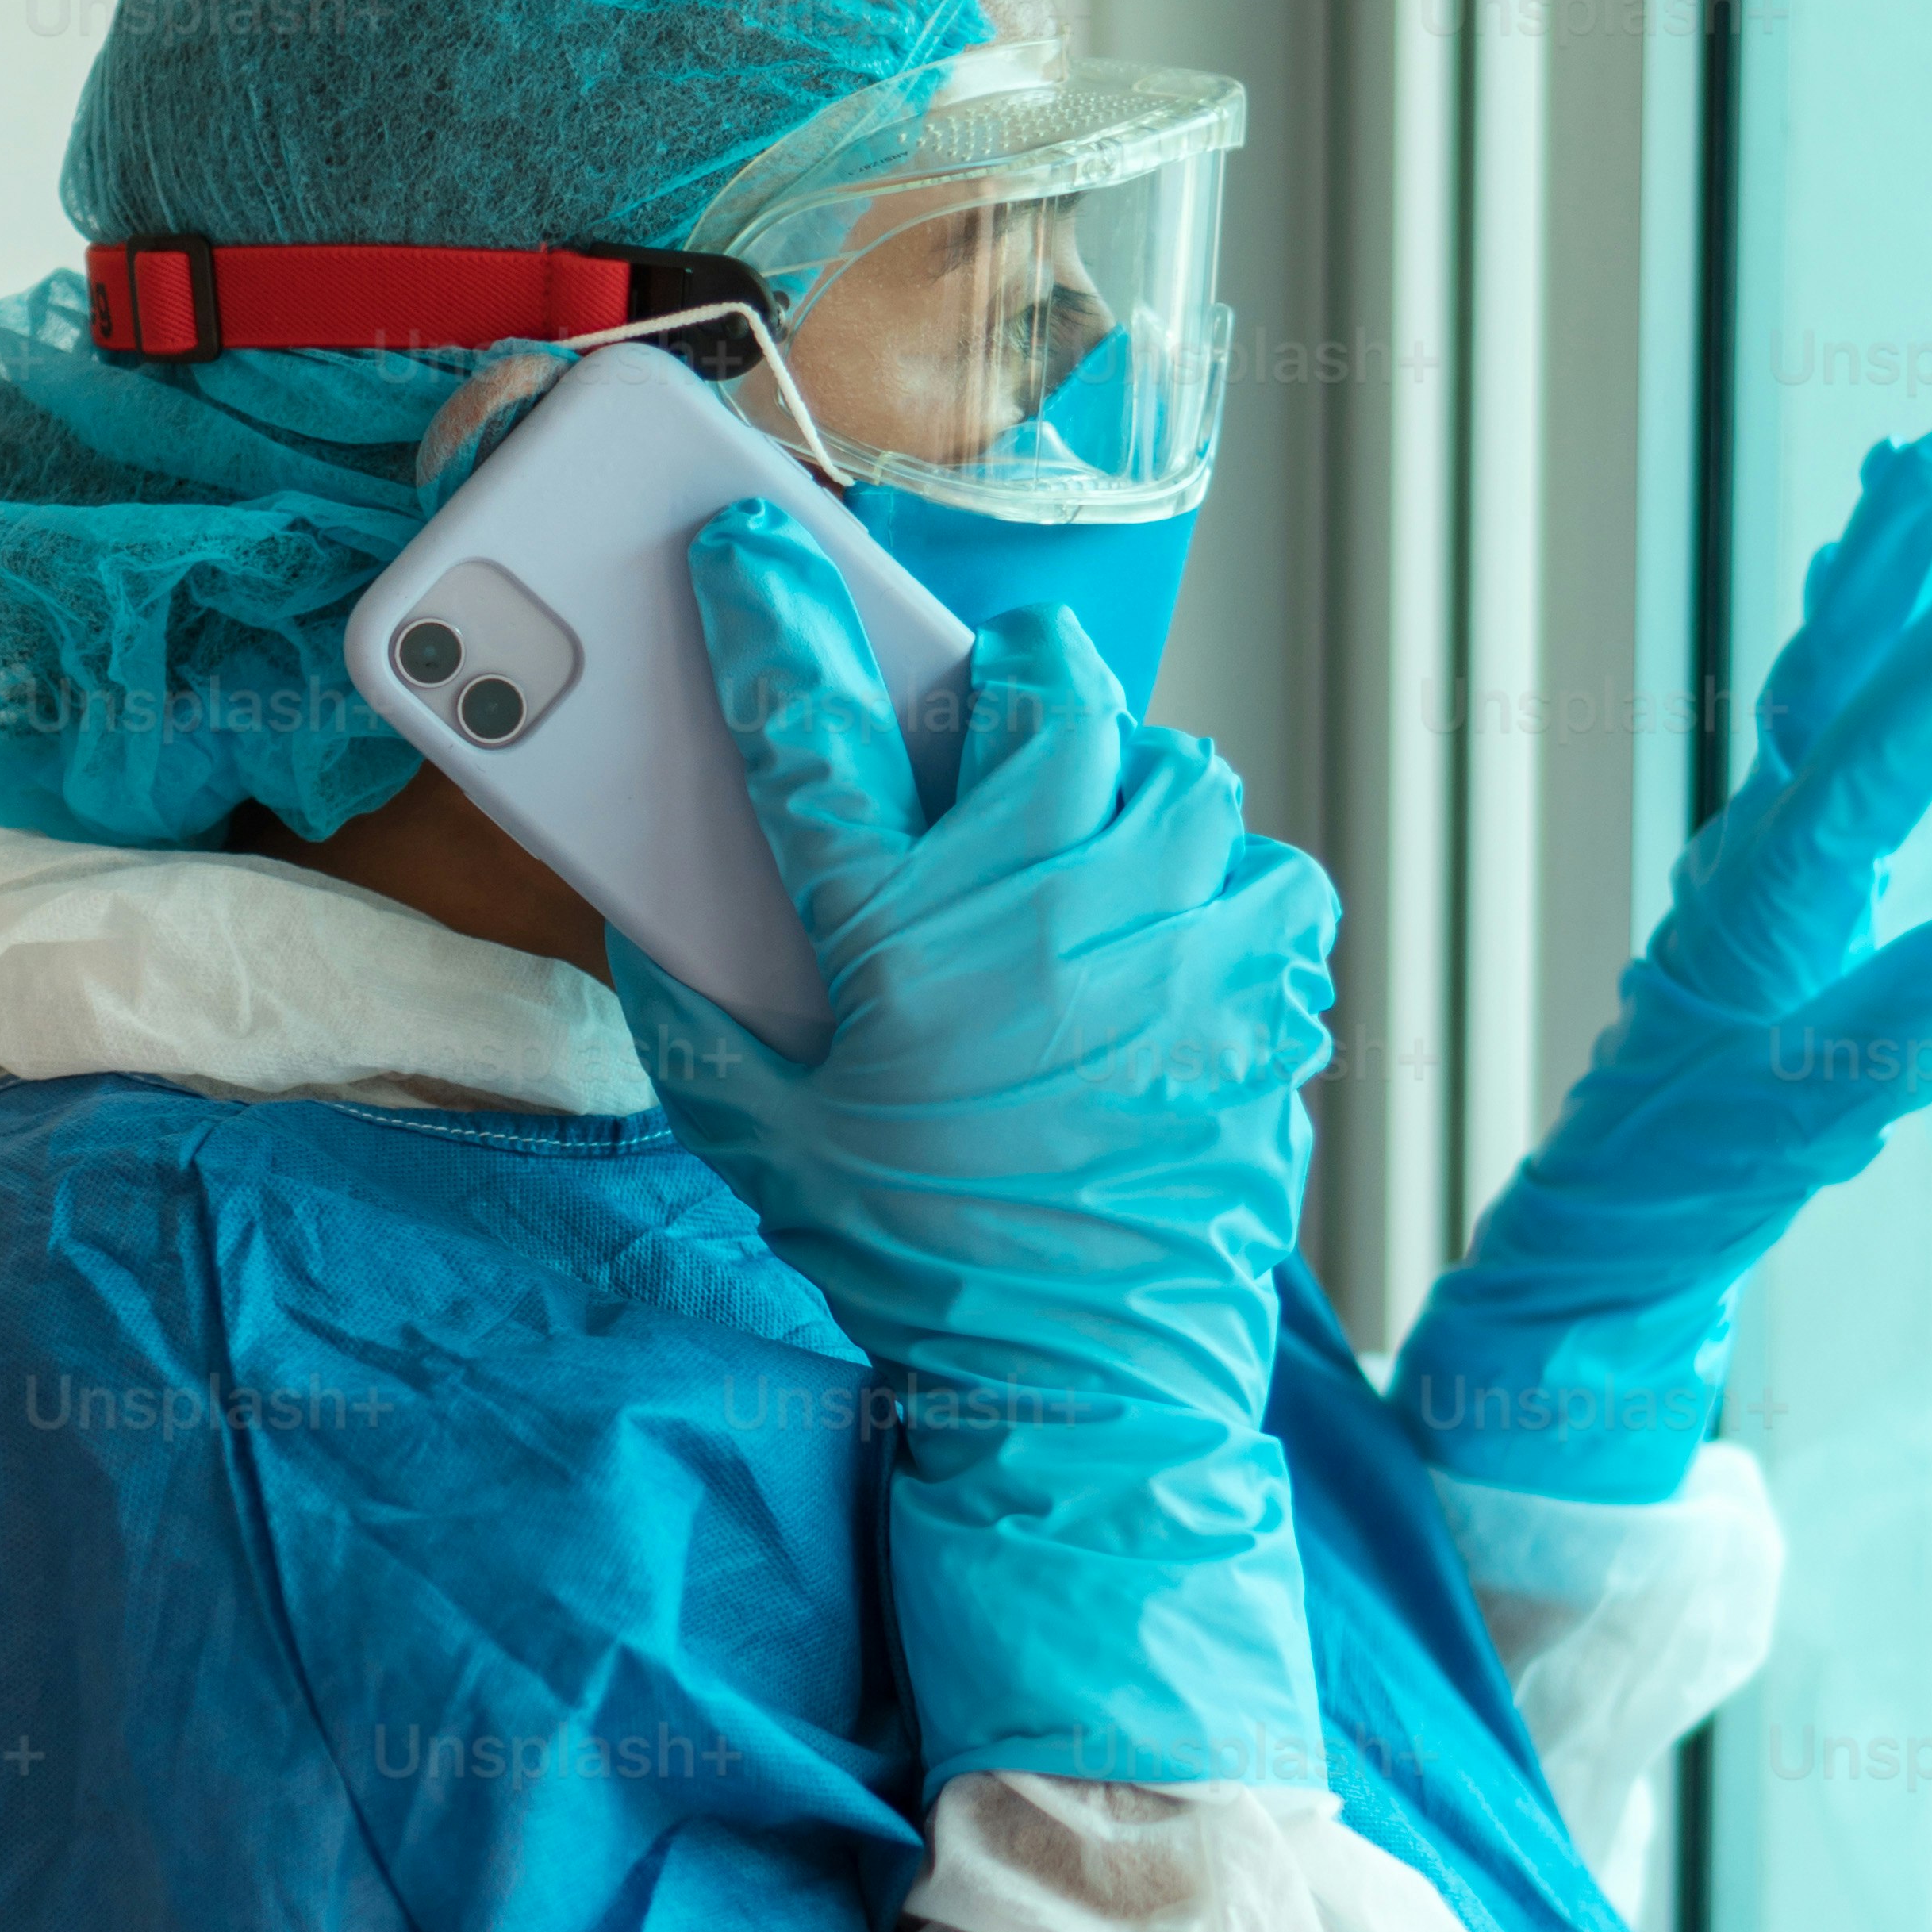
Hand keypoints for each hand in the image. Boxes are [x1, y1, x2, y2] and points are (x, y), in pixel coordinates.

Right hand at [608, 502, 1338, 1789]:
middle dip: (1005, 676)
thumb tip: (660, 897)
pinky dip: (1211, 883)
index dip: (765, 607)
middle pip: (1040, 678)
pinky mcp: (1271, 973)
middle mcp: (1050, 895)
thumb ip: (695, 1007)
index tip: (748, 544)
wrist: (1090, 1387)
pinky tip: (1166, 944)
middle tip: (979, 723)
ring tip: (1080, 850)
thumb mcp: (763, 1139)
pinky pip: (1256, 862)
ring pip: (1169, 756)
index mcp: (900, 929)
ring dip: (1117, 779)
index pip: (807, 716)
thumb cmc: (920, 1265)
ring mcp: (1179, 923)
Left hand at [1390, 430, 1931, 1499]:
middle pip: (1818, 696)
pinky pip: (1820, 762)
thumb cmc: (1666, 1213)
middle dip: (1889, 571)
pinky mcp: (1773, 919)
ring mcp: (1757, 891)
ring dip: (1868, 594)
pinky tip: (1881, 652)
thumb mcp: (1772, 1149)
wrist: (1585, 1267)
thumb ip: (1880, 1055)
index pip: (1853, 779)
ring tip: (1920, 474)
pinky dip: (1855, 681)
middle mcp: (1746, 881)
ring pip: (1813, 710)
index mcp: (1753, 925)